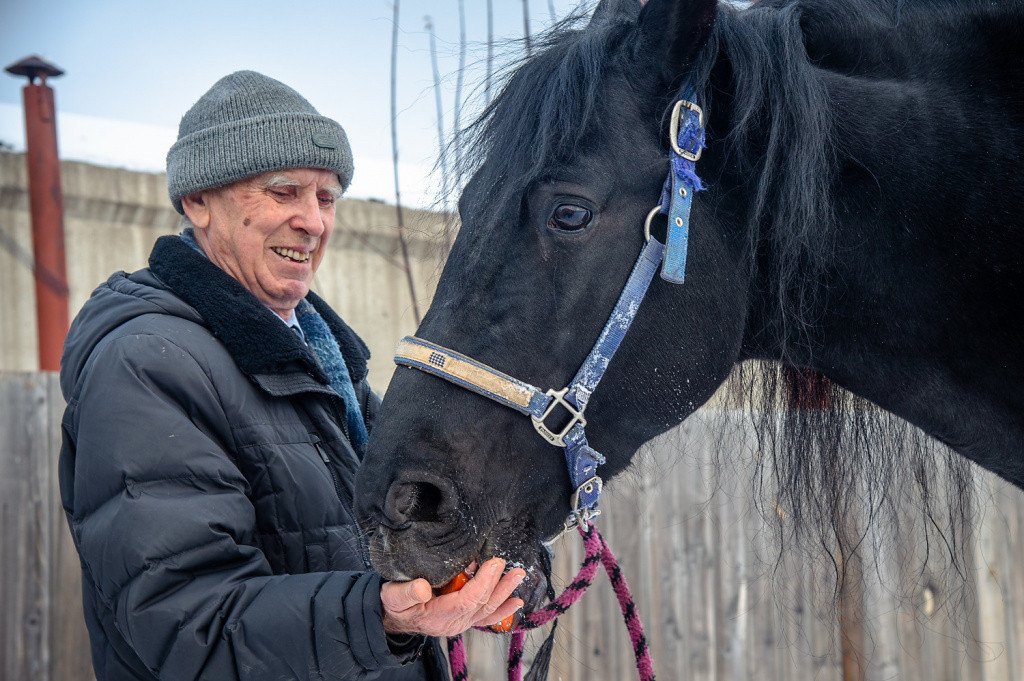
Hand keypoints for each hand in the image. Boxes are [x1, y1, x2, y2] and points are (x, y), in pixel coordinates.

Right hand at [380, 558, 525, 636]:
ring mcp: (460, 622)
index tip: (493, 564)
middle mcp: (452, 622)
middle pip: (481, 604)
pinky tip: (516, 602)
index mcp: (437, 616)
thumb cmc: (394, 603)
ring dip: (504, 593)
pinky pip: (486, 617)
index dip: (482, 583)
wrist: (394, 618)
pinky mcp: (464, 618)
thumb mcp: (393, 595)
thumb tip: (422, 588)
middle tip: (511, 567)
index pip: (466, 600)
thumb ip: (407, 592)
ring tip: (518, 577)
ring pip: (487, 609)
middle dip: (498, 585)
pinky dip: (502, 610)